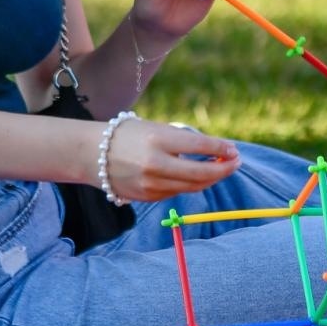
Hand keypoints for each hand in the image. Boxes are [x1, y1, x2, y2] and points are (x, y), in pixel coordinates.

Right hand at [96, 117, 239, 201]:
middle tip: (236, 162)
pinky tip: (196, 176)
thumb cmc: (128, 134)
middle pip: (201, 173)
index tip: (234, 149)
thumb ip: (183, 141)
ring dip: (210, 179)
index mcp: (158, 139)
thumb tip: (217, 152)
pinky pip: (176, 193)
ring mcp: (150, 184)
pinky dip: (189, 185)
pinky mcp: (146, 197)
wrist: (91, 153)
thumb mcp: (155, 128)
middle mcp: (155, 164)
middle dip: (223, 169)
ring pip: (192, 187)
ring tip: (221, 169)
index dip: (221, 149)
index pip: (200, 146)